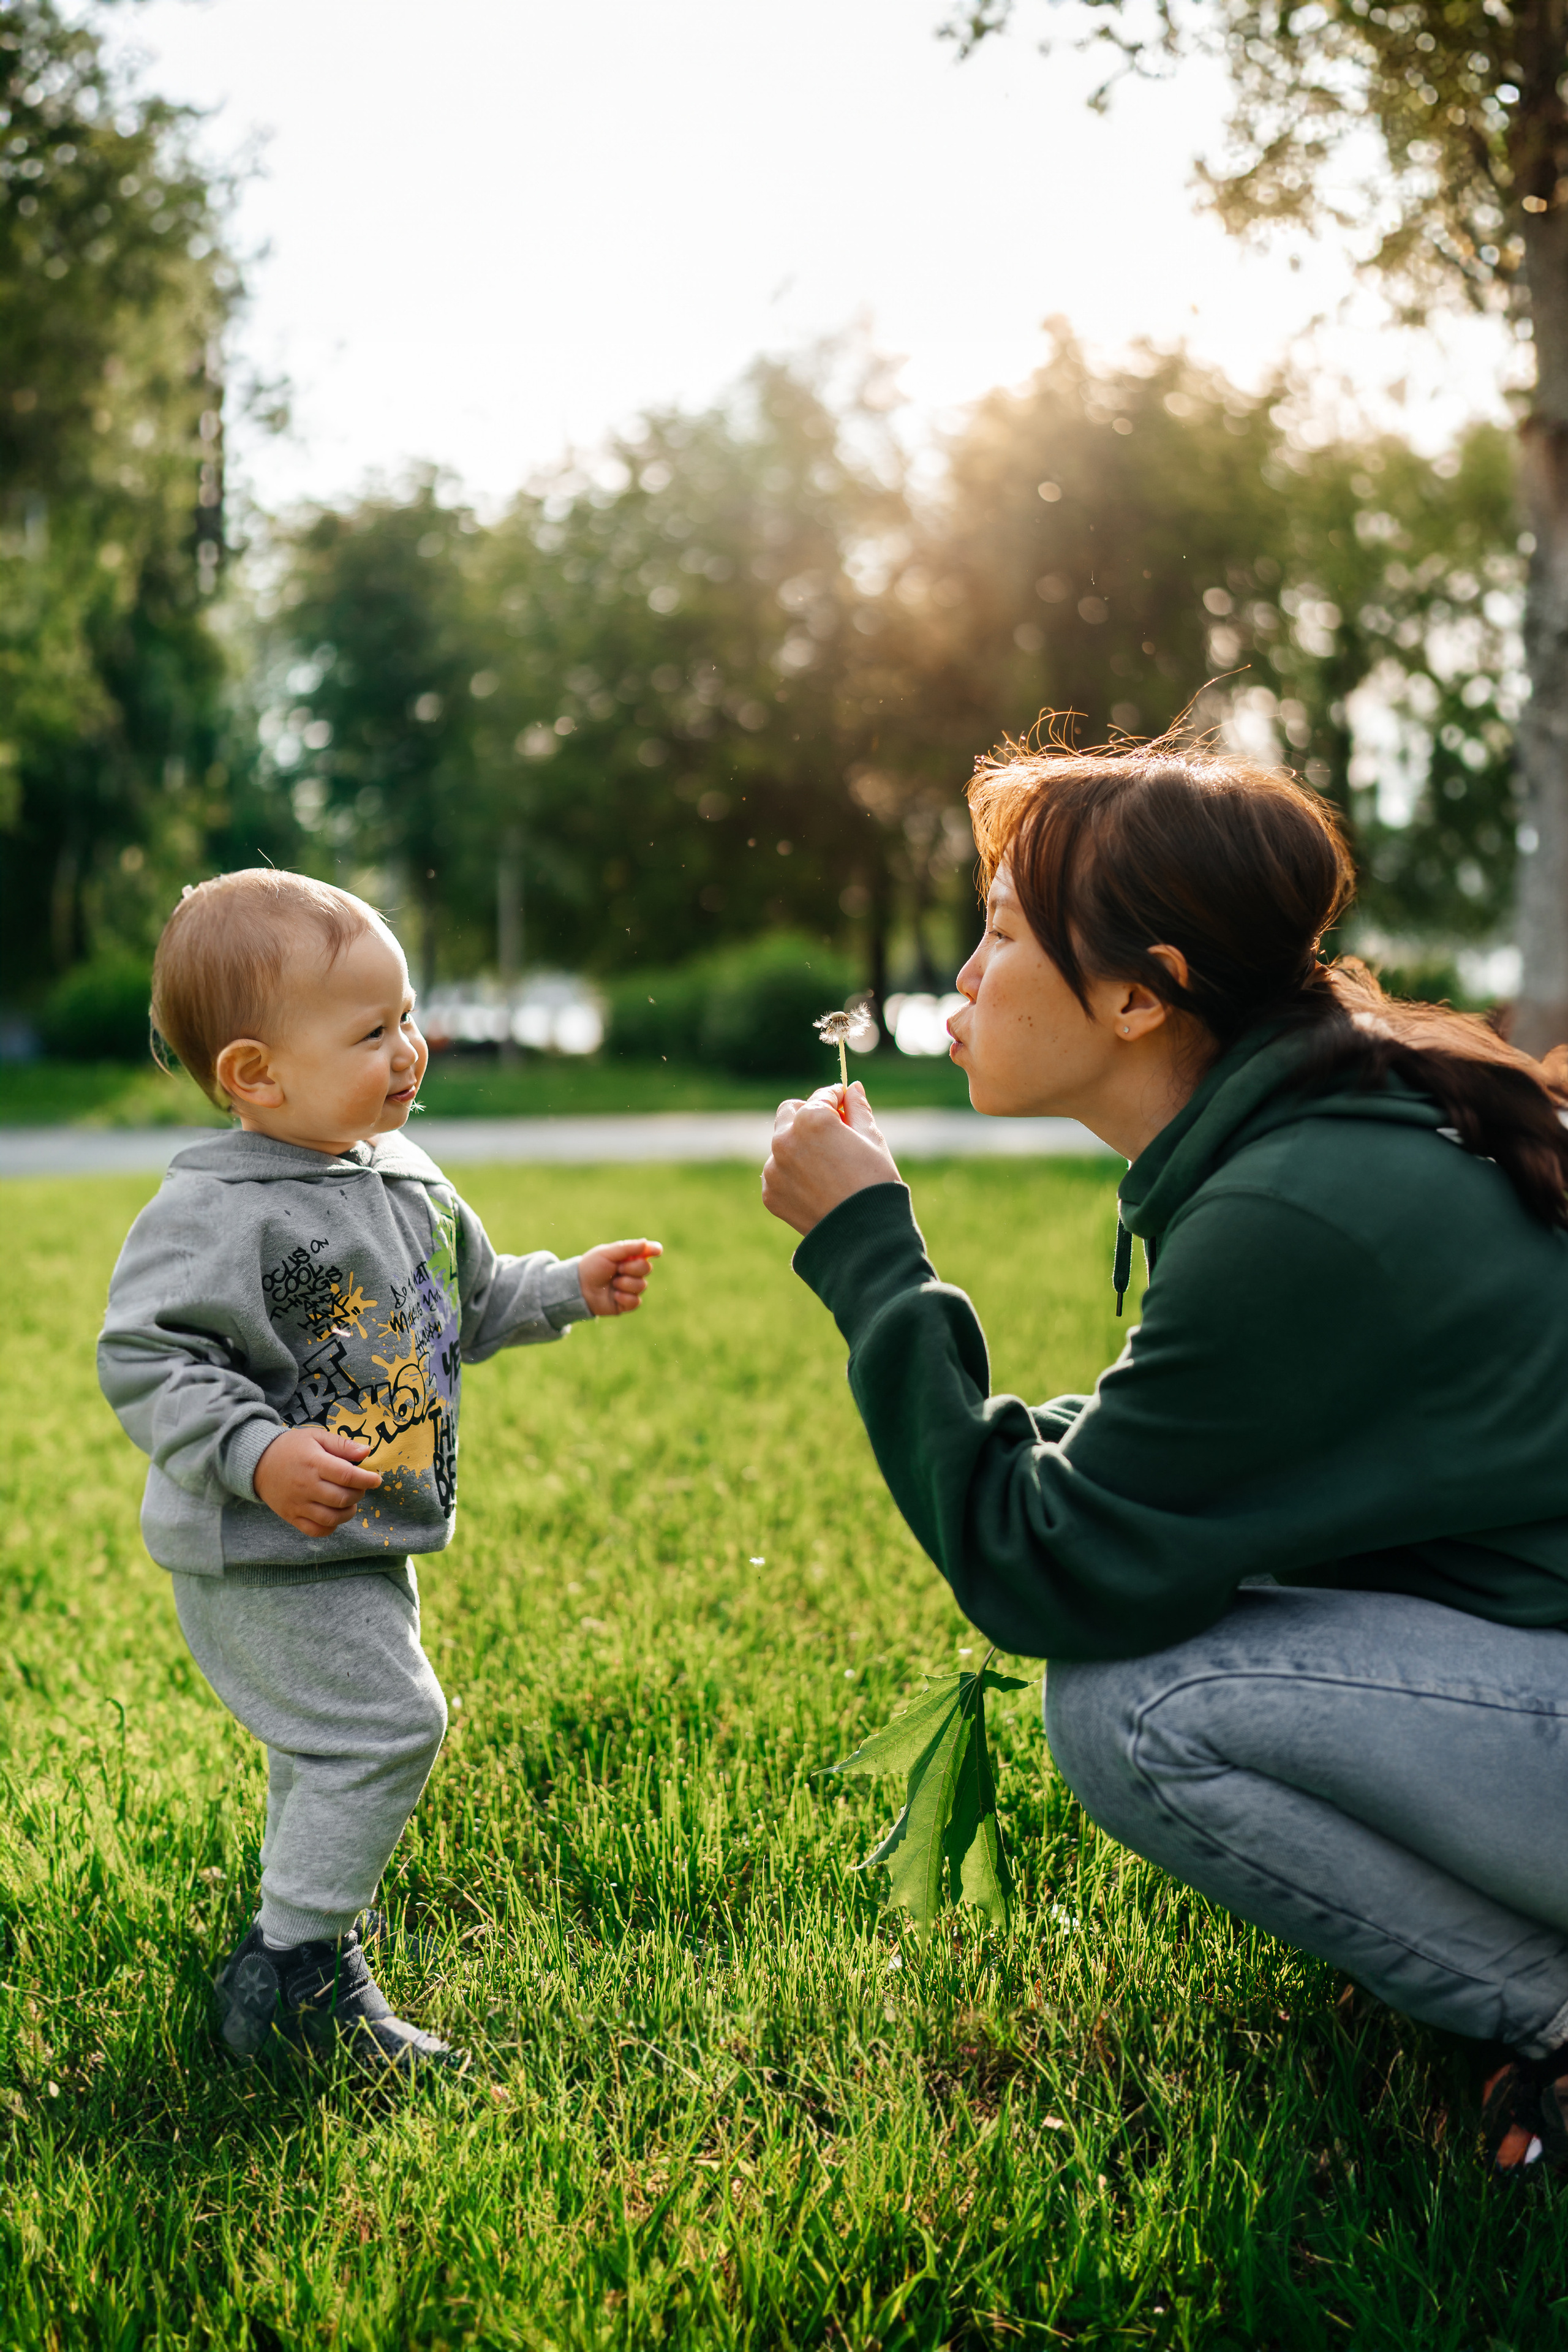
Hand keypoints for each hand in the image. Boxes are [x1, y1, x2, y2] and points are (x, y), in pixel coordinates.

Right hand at [253, 1425, 380, 1537]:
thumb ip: (342, 1444)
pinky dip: (330, 1527)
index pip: (347, 1476)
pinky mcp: (291, 1517)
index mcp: (314, 1463)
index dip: (367, 1480)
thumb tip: (367, 1451)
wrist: (258, 1462)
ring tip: (349, 1501)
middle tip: (359, 1487)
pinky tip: (334, 1515)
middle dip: (359, 1494)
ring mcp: (298, 1504)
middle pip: (342, 1499)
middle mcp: (306, 1486)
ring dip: (348, 1512)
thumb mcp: (316, 1437)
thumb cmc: (292, 1448)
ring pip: (332, 1518)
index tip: (376, 1479)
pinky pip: (315, 1530)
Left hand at [578, 1237, 662, 1316]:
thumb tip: (647, 1243)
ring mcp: (631, 1288)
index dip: (654, 1250)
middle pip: (647, 1268)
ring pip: (642, 1285)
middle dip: (632, 1268)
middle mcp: (632, 1272)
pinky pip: (636, 1301)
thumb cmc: (591, 1267)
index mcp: (628, 1257)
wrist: (579, 1288)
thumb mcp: (607, 1253)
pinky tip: (614, 1296)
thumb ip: (628, 1248)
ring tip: (612, 1283)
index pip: (647, 1252)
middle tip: (617, 1269)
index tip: (657, 1251)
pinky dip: (625, 1298)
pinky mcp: (627, 1303)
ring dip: (626, 1284)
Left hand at [761, 1081, 901, 1236]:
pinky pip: (778, 1173)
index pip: (821, 1096)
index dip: (836, 1099)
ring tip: (827, 1168)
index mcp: (811, 1119)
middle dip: (807, 1116)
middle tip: (831, 1131)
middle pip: (790, 1112)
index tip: (843, 1103)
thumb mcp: (872, 1139)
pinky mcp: (770, 1192)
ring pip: (781, 1145)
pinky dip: (793, 1175)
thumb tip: (852, 1087)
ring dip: (799, 1147)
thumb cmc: (875, 1183)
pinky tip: (816, 1188)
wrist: (864, 1236)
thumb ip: (857, 1109)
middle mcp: (784, 1138)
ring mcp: (773, 1167)